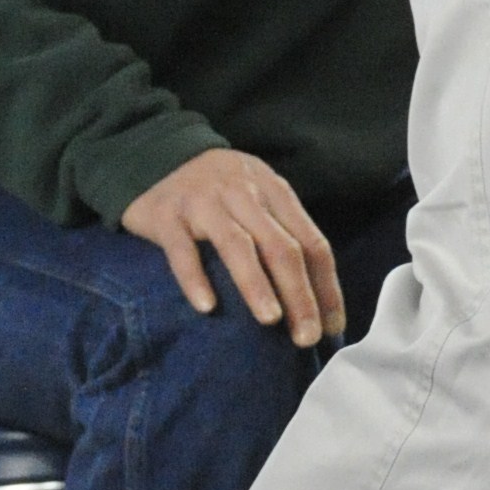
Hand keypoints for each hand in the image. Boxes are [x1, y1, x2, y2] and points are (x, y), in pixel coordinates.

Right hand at [121, 149, 344, 345]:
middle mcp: (245, 194)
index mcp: (275, 191)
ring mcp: (204, 202)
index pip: (312, 242)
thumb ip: (280, 231)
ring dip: (256, 285)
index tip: (332, 327)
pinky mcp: (166, 214)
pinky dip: (195, 278)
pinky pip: (182, 250)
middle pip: (281, 247)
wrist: (157, 152)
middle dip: (299, 295)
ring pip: (238, 245)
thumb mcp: (258, 195)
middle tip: (306, 337)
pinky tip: (206, 307)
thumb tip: (311, 295)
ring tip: (270, 321)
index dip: (326, 287)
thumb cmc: (218, 187)